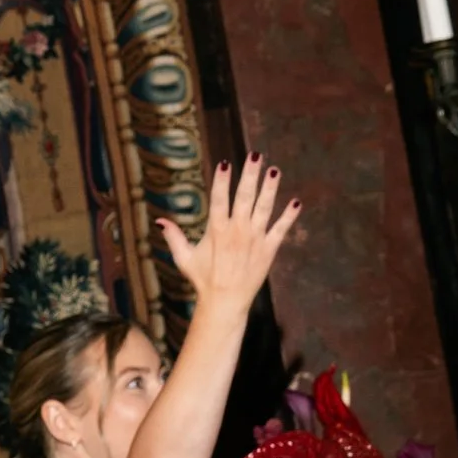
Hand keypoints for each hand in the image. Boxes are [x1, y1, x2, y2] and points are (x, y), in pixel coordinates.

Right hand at [158, 155, 302, 306]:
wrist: (225, 302)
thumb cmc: (203, 280)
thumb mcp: (184, 258)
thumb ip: (174, 237)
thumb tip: (160, 220)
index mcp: (216, 230)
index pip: (219, 198)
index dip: (222, 180)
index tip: (226, 163)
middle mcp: (237, 231)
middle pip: (245, 196)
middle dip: (251, 174)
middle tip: (256, 155)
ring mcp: (255, 239)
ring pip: (265, 208)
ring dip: (270, 188)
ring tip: (274, 170)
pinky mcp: (269, 249)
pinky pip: (281, 229)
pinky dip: (289, 216)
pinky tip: (296, 202)